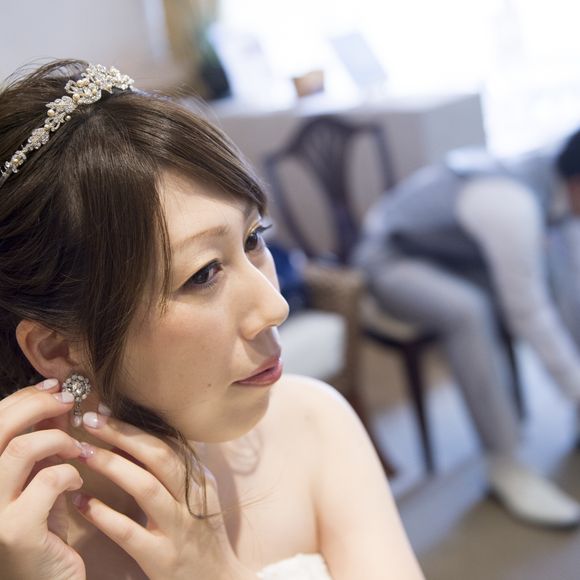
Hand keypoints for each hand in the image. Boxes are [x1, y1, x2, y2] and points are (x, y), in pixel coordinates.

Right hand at [0, 379, 86, 579]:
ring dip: (57, 440)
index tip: (54, 388)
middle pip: (0, 429)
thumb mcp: (37, 480)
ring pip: (21, 449)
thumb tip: (56, 402)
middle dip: (38, 405)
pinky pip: (48, 480)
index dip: (23, 398)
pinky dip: (69, 473)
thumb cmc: (42, 529)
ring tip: (74, 449)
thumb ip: (41, 445)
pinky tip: (77, 485)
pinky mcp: (15, 532)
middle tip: (67, 403)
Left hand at [76, 410, 255, 579]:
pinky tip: (80, 503)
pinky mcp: (162, 558)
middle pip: (157, 456)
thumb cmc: (201, 537)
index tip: (105, 412)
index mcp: (199, 481)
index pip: (167, 444)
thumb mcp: (198, 499)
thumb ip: (177, 472)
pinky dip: (103, 515)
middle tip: (90, 420)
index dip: (134, 427)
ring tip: (82, 452)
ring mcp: (178, 528)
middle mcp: (191, 499)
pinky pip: (129, 532)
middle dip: (122, 435)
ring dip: (112, 466)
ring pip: (145, 487)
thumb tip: (140, 441)